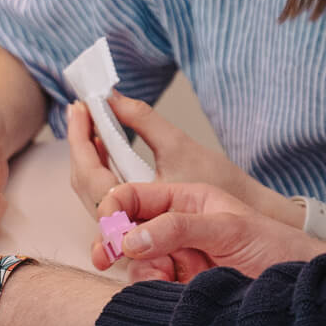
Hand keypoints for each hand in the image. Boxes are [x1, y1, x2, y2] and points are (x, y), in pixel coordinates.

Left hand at [67, 89, 256, 217]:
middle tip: (80, 111)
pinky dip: (102, 170)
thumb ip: (143, 119)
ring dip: (89, 157)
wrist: (246, 223)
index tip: (78, 108)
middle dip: (79, 144)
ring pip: (93, 192)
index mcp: (135, 207)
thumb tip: (112, 97)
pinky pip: (107, 197)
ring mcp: (130, 229)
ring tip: (90, 124)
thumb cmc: (219, 185)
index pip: (89, 174)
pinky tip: (107, 149)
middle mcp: (126, 225)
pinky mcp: (138, 226)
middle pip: (85, 184)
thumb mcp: (179, 146)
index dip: (78, 138)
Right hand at [90, 181, 325, 283]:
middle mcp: (176, 227)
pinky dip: (153, 291)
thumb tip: (133, 237)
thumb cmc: (275, 246)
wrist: (299, 289)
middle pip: (127, 231)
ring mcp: (177, 258)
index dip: (115, 208)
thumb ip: (179, 227)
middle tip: (103, 256)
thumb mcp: (229, 228)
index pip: (136, 195)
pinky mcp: (180, 288)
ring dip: (141, 271)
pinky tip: (172, 292)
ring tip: (165, 279)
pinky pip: (151, 288)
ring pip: (136, 263)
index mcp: (186, 199)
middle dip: (114, 242)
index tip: (107, 226)